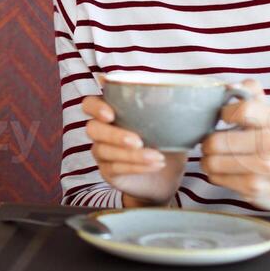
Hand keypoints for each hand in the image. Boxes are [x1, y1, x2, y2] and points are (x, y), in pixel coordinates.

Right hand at [82, 87, 186, 205]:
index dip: (95, 107)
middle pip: (93, 129)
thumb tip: (178, 93)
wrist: (167, 178)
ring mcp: (102, 152)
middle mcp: (101, 131)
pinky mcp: (108, 172)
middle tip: (138, 141)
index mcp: (112, 112)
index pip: (90, 104)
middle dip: (114, 135)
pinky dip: (136, 166)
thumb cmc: (165, 144)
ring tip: (158, 157)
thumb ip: (166, 108)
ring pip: (104, 150)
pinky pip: (116, 167)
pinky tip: (156, 165)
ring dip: (132, 154)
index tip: (110, 114)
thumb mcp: (170, 125)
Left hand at [200, 81, 269, 211]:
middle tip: (211, 142)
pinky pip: (216, 178)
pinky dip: (215, 174)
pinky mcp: (253, 188)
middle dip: (207, 142)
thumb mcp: (269, 114)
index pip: (242, 109)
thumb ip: (250, 92)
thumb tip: (229, 86)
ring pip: (211, 162)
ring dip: (207, 159)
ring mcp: (262, 169)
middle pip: (217, 141)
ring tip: (215, 157)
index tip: (222, 117)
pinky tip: (225, 171)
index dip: (224, 112)